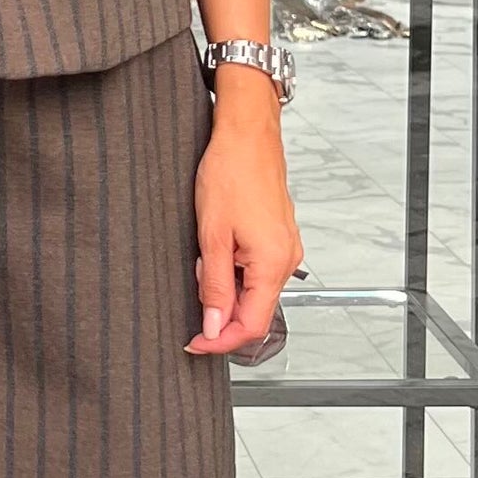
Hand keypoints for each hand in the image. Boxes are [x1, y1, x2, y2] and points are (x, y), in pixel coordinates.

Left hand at [185, 72, 303, 357]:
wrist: (246, 134)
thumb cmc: (231, 173)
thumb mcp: (212, 236)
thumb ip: (215, 287)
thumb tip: (214, 326)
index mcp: (273, 264)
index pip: (252, 326)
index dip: (221, 341)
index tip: (195, 343)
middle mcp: (286, 260)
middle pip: (255, 312)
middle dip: (220, 314)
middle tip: (191, 297)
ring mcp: (285, 249)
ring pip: (254, 291)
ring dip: (225, 290)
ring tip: (203, 260)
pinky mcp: (278, 238)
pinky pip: (256, 271)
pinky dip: (233, 272)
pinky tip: (216, 249)